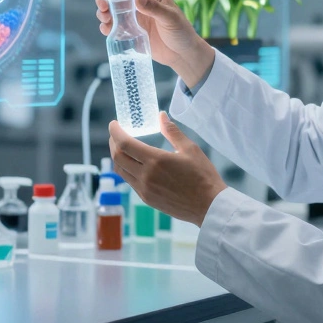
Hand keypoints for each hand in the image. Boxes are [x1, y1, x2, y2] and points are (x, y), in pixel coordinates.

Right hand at [96, 0, 214, 89]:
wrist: (182, 54)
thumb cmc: (181, 32)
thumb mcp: (170, 18)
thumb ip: (154, 8)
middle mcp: (140, 3)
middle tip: (102, 6)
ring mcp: (134, 18)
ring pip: (113, 11)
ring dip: (104, 13)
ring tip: (105, 20)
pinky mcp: (131, 32)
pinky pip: (115, 27)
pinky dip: (107, 27)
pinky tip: (107, 30)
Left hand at [109, 112, 227, 226]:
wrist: (209, 206)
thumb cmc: (203, 176)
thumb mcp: (190, 149)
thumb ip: (172, 131)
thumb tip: (161, 116)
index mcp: (156, 160)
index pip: (125, 144)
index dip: (115, 132)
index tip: (114, 123)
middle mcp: (145, 176)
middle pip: (117, 157)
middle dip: (113, 143)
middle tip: (116, 134)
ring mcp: (144, 190)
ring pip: (120, 171)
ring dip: (117, 157)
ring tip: (122, 148)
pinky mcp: (147, 199)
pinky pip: (129, 181)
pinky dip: (126, 169)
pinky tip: (134, 164)